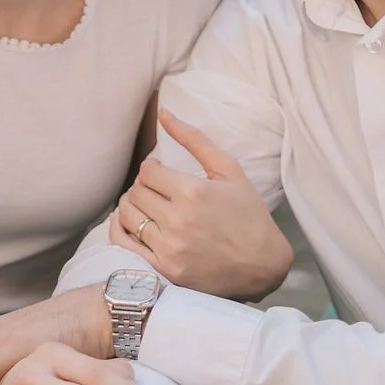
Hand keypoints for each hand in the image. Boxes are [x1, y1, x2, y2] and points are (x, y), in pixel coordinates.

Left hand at [111, 109, 292, 298]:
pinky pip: (124, 246)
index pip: (147, 171)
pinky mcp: (165, 271)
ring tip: (147, 206)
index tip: (161, 173)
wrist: (263, 264)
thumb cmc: (248, 213)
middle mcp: (178, 221)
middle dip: (143, 186)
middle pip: (136, 192)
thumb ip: (193, 138)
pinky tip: (132, 224)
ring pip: (128, 216)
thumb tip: (163, 112)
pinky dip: (120, 231)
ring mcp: (170, 249)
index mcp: (192, 192)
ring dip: (132, 207)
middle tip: (156, 190)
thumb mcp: (228, 169)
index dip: (152, 168)